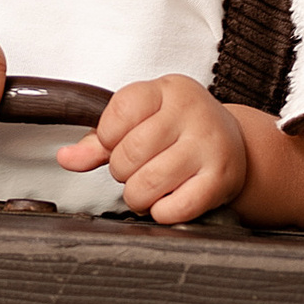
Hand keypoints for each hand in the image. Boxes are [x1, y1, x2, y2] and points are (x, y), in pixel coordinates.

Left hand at [56, 74, 247, 225]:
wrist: (237, 145)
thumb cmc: (182, 131)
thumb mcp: (143, 121)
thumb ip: (101, 141)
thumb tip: (66, 158)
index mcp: (168, 90)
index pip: (120, 112)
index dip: (109, 137)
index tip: (119, 142)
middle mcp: (192, 113)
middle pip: (129, 154)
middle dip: (122, 172)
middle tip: (135, 171)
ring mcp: (209, 146)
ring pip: (147, 184)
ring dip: (138, 196)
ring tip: (148, 188)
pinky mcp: (220, 179)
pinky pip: (174, 208)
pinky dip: (162, 212)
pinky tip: (168, 200)